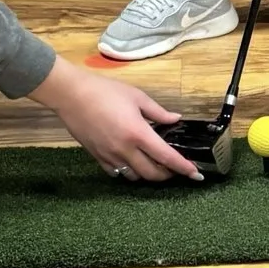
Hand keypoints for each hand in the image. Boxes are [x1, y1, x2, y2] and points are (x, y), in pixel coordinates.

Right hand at [28, 57, 199, 181]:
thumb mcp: (136, 97)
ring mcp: (110, 156)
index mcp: (138, 134)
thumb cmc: (105, 91)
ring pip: (135, 176)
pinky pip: (117, 172)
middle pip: (152, 174)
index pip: (167, 157)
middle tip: (175, 168)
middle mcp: (125, 150)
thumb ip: (158, 111)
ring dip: (148, 173)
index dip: (184, 168)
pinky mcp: (97, 158)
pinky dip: (129, 171)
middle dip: (167, 175)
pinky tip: (131, 161)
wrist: (72, 95)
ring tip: (153, 163)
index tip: (196, 174)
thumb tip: (176, 119)